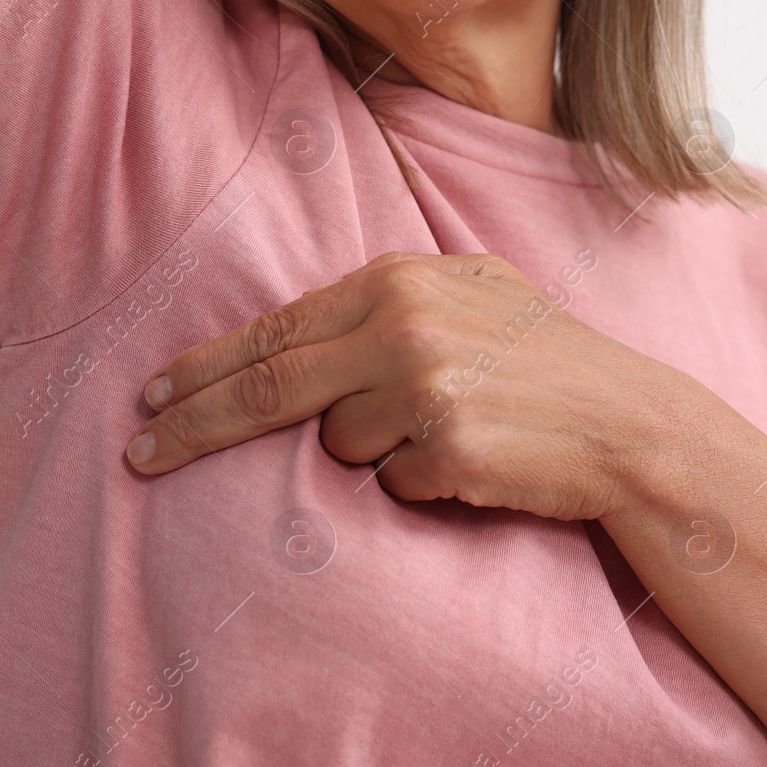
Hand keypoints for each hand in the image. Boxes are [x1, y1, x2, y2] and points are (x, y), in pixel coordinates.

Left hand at [125, 252, 700, 518]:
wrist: (626, 422)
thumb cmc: (545, 358)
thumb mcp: (469, 294)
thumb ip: (387, 300)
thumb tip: (302, 333)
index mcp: (399, 283)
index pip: (276, 329)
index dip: (206, 368)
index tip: (153, 397)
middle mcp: (403, 328)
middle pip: (270, 386)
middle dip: (196, 425)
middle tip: (140, 454)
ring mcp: (424, 390)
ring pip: (339, 446)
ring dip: (378, 451)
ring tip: (452, 426)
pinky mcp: (445, 452)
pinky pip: (392, 484)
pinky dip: (421, 481)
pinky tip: (474, 456)